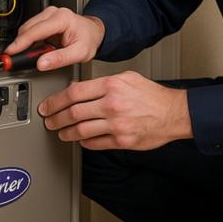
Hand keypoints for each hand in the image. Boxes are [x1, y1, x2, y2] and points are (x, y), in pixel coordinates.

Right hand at [5, 6, 104, 70]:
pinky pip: (31, 31)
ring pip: (27, 29)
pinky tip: (37, 50)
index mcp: (62, 18)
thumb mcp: (80, 53)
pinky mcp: (45, 20)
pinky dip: (30, 42)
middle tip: (17, 60)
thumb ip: (60, 59)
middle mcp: (53, 13)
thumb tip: (42, 64)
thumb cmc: (89, 40)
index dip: (20, 42)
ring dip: (26, 44)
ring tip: (34, 56)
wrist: (93, 33)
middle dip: (21, 45)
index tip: (11, 52)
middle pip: (28, 28)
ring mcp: (48, 15)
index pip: (35, 30)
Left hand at [38, 71, 193, 149]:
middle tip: (48, 120)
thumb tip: (78, 88)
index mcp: (112, 86)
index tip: (48, 105)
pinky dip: (83, 142)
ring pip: (81, 130)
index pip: (74, 93)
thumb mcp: (127, 78)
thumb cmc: (152, 95)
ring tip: (60, 132)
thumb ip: (102, 83)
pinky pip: (95, 143)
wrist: (174, 113)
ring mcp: (117, 125)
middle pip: (73, 112)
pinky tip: (80, 139)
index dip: (56, 100)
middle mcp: (112, 105)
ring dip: (66, 132)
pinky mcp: (122, 141)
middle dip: (56, 118)